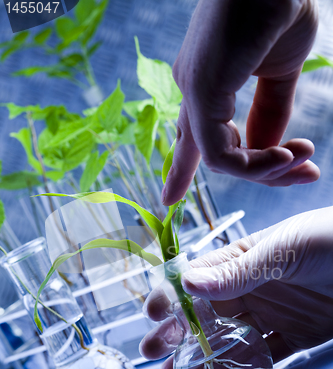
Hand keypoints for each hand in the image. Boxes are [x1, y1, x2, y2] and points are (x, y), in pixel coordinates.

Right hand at [140, 207, 332, 368]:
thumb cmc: (330, 240)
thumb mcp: (281, 250)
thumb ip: (236, 271)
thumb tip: (187, 283)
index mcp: (242, 259)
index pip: (197, 277)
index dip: (172, 294)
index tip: (151, 312)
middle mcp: (252, 288)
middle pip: (206, 313)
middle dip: (176, 331)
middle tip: (151, 351)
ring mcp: (272, 314)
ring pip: (230, 339)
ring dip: (203, 356)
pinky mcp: (296, 337)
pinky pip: (266, 356)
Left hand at [162, 0, 319, 204]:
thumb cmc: (280, 7)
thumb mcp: (279, 73)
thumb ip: (270, 113)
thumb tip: (270, 150)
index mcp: (206, 84)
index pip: (189, 136)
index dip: (180, 169)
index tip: (169, 198)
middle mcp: (193, 90)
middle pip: (213, 155)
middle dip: (261, 174)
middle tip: (304, 173)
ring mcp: (194, 91)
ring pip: (221, 161)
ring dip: (267, 170)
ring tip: (300, 160)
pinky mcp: (203, 90)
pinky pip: (223, 153)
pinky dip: (257, 164)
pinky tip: (285, 156)